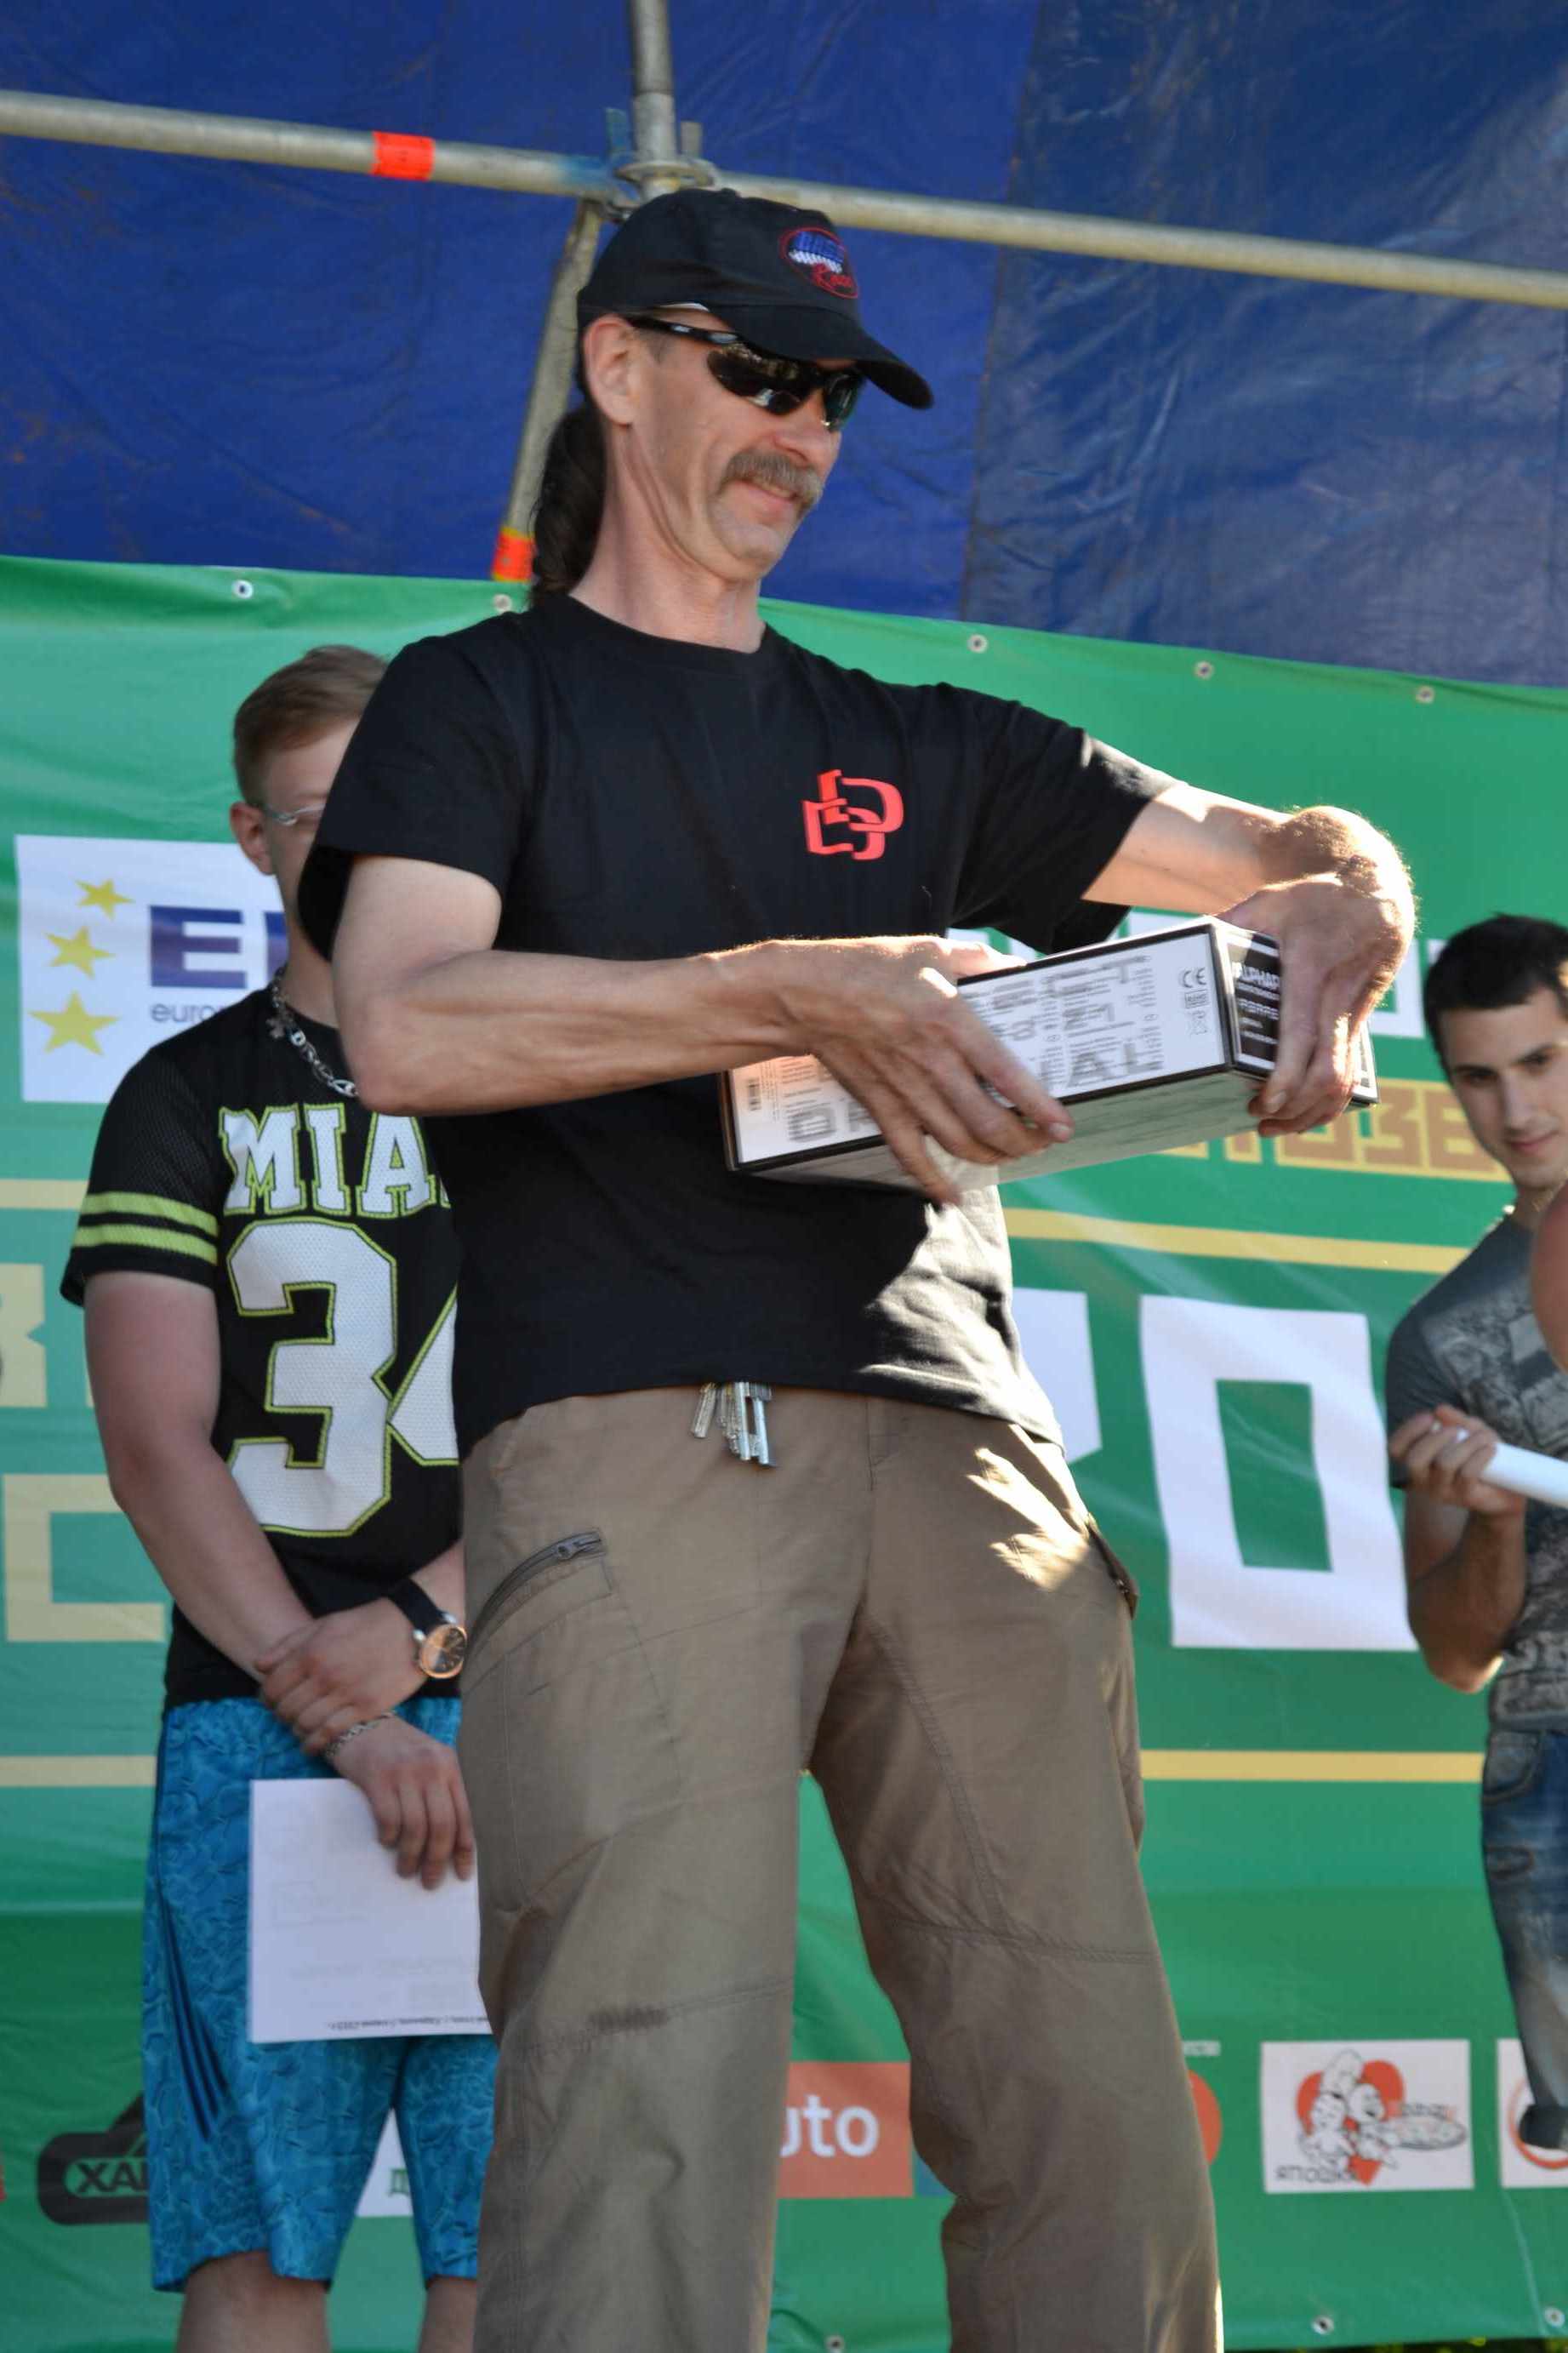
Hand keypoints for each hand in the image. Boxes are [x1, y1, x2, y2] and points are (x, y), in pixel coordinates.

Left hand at [257, 1598, 424, 1754]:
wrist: (412, 1627)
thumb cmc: (366, 1624)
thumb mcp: (323, 1624)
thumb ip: (288, 1644)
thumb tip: (259, 1666)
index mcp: (310, 1653)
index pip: (271, 1688)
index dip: (266, 1699)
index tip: (272, 1702)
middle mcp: (324, 1675)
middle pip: (286, 1709)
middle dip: (281, 1716)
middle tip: (287, 1716)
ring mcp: (345, 1693)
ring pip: (305, 1724)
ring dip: (296, 1731)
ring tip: (299, 1729)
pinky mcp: (366, 1708)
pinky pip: (330, 1733)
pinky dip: (315, 1744)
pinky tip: (311, 1745)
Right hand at [330, 1716, 475, 1888]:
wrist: (360, 1721)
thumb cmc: (395, 1748)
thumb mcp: (426, 1761)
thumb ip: (438, 1792)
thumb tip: (445, 1844)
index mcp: (448, 1765)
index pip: (463, 1815)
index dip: (464, 1849)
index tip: (462, 1874)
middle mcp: (431, 1767)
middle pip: (442, 1825)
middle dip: (437, 1860)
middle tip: (429, 1882)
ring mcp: (404, 1771)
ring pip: (416, 1827)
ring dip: (411, 1856)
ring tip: (405, 1871)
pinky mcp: (377, 1776)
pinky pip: (389, 1818)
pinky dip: (389, 1837)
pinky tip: (386, 1842)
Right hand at [775, 935, 1073, 1202]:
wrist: (806, 994)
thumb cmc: (870, 967)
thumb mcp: (932, 950)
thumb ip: (981, 961)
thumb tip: (1020, 972)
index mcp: (950, 1020)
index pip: (1005, 1075)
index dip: (1038, 1106)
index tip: (1062, 1124)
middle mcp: (931, 1061)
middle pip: (986, 1121)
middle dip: (1023, 1141)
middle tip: (1043, 1141)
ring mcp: (904, 1089)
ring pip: (956, 1142)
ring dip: (991, 1157)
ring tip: (1013, 1154)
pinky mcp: (880, 1105)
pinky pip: (909, 1154)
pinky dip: (932, 1180)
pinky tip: (953, 1196)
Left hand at [1222, 872, 1411, 1133]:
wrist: (1374, 894)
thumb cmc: (1313, 900)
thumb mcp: (1268, 903)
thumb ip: (1229, 925)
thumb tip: (1184, 943)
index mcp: (1311, 970)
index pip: (1302, 1034)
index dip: (1288, 1076)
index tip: (1265, 1102)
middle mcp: (1337, 998)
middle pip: (1329, 1070)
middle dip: (1296, 1107)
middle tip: (1259, 1121)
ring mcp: (1353, 1014)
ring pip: (1346, 1078)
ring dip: (1315, 1113)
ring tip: (1277, 1127)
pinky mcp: (1360, 1023)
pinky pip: (1353, 1071)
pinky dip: (1332, 1101)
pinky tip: (1305, 1114)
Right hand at [1389, 1405, 1526, 1519]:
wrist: (1505, 1485)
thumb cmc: (1479, 1453)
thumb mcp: (1469, 1430)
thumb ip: (1455, 1419)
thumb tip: (1440, 1410)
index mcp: (1417, 1460)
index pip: (1395, 1449)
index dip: (1408, 1431)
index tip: (1429, 1417)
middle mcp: (1423, 1479)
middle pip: (1414, 1461)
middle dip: (1434, 1439)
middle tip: (1454, 1430)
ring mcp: (1442, 1490)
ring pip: (1445, 1464)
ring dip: (1466, 1444)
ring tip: (1483, 1437)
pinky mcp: (1464, 1498)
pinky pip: (1467, 1474)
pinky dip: (1480, 1456)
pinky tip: (1490, 1448)